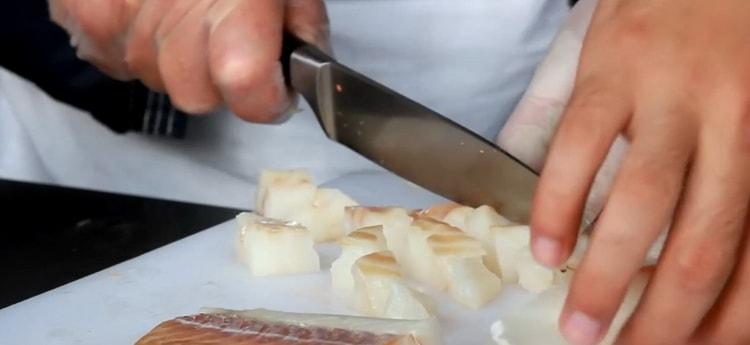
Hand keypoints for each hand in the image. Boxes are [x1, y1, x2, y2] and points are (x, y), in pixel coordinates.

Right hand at [49, 0, 329, 121]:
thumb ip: (302, 23)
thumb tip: (302, 70)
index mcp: (237, 2)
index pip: (248, 88)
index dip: (267, 99)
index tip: (272, 90)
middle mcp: (173, 17)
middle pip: (198, 96)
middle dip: (216, 79)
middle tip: (221, 35)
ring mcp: (120, 21)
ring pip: (156, 82)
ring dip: (172, 60)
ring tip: (178, 9)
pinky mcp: (85, 18)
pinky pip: (116, 63)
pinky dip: (134, 44)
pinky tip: (148, 9)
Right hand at [510, 0, 749, 343]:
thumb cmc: (735, 41)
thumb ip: (734, 183)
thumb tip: (689, 266)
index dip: (728, 322)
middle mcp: (737, 124)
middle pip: (704, 246)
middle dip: (666, 322)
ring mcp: (672, 96)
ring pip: (642, 204)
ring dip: (605, 278)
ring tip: (580, 326)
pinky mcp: (613, 70)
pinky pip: (579, 148)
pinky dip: (559, 205)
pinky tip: (548, 251)